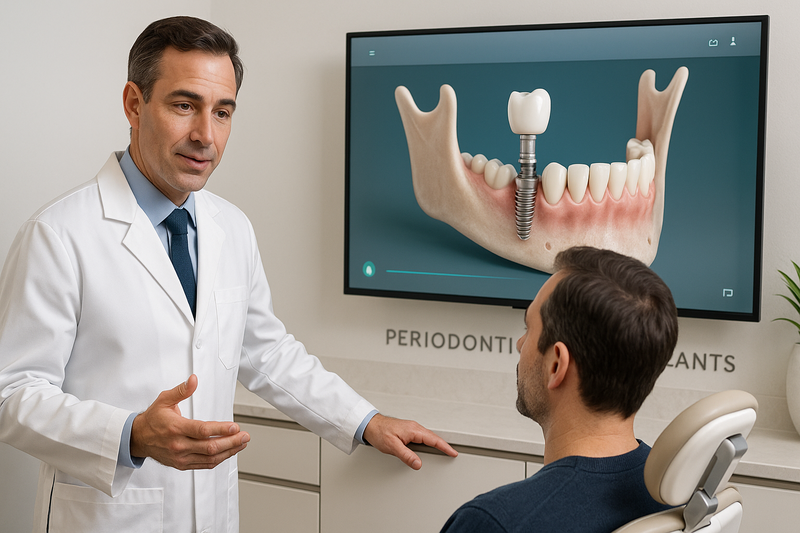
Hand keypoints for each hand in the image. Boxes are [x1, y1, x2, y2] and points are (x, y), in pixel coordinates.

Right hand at [130, 374, 249, 469]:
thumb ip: (181, 390)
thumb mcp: (164, 400)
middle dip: (231, 442)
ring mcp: (180, 457)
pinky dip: (219, 459)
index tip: (234, 427)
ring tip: (242, 443)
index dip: (220, 429)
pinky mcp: (182, 464)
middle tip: (245, 436)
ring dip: (229, 451)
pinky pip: (204, 465)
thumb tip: (193, 379)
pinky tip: (229, 452)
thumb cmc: (153, 419)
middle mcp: (178, 445)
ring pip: (209, 458)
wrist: (138, 439)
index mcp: (175, 428)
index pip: (202, 431)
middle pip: (210, 447)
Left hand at [363, 413, 457, 469]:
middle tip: (452, 453)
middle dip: (444, 445)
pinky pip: (422, 436)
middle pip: (433, 437)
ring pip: (428, 436)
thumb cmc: (379, 432)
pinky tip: (429, 446)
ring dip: (437, 443)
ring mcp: (411, 428)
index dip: (444, 447)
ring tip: (444, 450)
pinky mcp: (407, 430)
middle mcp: (414, 427)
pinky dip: (429, 441)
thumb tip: (418, 463)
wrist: (369, 425)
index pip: (433, 439)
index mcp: (413, 430)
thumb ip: (406, 455)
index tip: (453, 452)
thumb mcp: (392, 447)